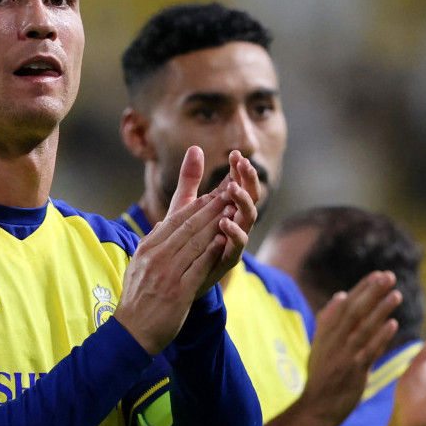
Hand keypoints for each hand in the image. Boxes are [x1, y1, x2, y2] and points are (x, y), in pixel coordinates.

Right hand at [115, 146, 241, 354]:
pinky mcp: (178, 292)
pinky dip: (211, 252)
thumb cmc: (137, 299)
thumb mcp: (137, 266)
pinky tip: (224, 240)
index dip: (196, 206)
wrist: (132, 332)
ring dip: (215, 224)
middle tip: (228, 193)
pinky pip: (198, 267)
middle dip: (210, 208)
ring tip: (231, 210)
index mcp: (147, 249)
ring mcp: (167, 274)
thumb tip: (163, 224)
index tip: (212, 193)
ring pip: (195, 243)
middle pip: (187, 227)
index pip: (174, 221)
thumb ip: (151, 243)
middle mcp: (156, 258)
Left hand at [196, 149, 259, 293]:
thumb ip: (191, 179)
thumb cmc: (184, 239)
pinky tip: (225, 221)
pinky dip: (233, 234)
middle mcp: (234, 223)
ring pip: (247, 220)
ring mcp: (233, 242)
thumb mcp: (184, 205)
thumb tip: (195, 147)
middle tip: (243, 165)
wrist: (175, 278)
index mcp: (226, 208)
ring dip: (242, 203)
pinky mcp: (227, 260)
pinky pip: (236, 247)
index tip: (235, 154)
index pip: (239, 184)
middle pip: (250, 198)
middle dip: (248, 180)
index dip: (239, 169)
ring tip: (232, 189)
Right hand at [297, 271, 400, 425]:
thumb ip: (329, 320)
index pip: (346, 304)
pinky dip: (381, 336)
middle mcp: (334, 341)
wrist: (315, 408)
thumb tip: (341, 294)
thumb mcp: (319, 344)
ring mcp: (344, 356)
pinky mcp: (354, 372)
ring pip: (364, 328)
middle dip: (372, 292)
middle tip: (389, 276)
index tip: (378, 274)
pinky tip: (393, 324)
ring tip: (396, 294)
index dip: (363, 288)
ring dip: (380, 310)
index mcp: (326, 332)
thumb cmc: (320, 376)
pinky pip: (369, 351)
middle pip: (355, 311)